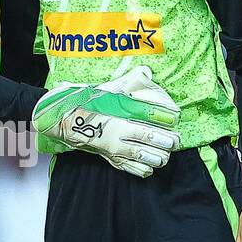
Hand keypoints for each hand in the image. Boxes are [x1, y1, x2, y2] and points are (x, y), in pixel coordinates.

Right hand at [32, 66, 180, 176]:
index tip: (175, 118)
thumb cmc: (89, 103)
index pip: (149, 120)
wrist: (65, 120)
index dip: (165, 120)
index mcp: (118, 118)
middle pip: (149, 140)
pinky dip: (144, 169)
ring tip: (165, 154)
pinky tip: (149, 165)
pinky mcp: (111, 159)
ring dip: (158, 157)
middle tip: (176, 140)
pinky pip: (131, 169)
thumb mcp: (109, 89)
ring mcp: (114, 150)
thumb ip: (129, 82)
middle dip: (167, 141)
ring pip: (143, 157)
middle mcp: (117, 135)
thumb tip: (146, 72)